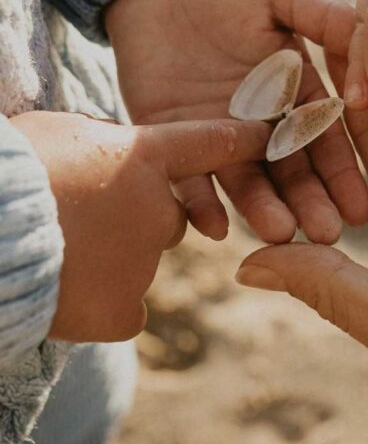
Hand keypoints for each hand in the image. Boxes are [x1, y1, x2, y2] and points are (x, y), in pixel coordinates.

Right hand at [13, 110, 269, 342]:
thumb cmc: (9, 169)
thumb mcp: (58, 133)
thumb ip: (98, 145)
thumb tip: (105, 160)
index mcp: (141, 157)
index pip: (207, 144)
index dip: (240, 140)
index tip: (266, 137)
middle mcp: (158, 209)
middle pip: (170, 216)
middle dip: (140, 218)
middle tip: (88, 220)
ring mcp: (144, 262)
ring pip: (139, 261)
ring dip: (110, 258)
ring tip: (58, 253)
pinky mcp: (123, 309)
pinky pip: (126, 308)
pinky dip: (102, 305)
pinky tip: (67, 293)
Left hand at [106, 0, 367, 244]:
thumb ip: (325, 19)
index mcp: (295, 93)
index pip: (325, 140)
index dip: (343, 174)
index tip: (360, 209)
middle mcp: (262, 124)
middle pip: (291, 172)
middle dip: (310, 204)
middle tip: (325, 235)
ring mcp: (218, 135)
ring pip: (245, 181)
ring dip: (263, 210)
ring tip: (279, 233)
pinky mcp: (172, 138)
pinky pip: (186, 179)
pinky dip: (200, 205)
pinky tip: (216, 227)